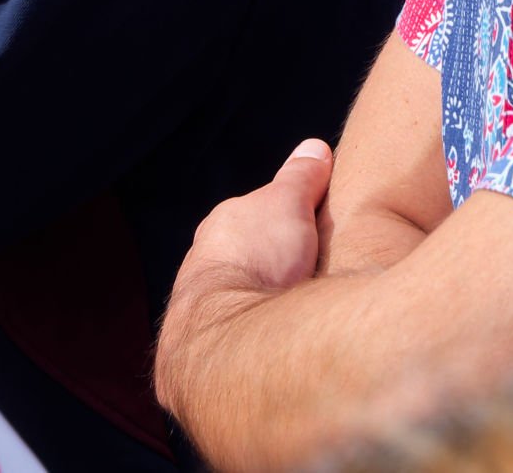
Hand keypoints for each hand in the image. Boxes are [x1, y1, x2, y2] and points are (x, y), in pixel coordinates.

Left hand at [156, 142, 333, 418]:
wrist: (228, 340)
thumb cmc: (258, 261)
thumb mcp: (289, 204)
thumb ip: (300, 177)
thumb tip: (313, 148)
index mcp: (219, 229)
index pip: (252, 219)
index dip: (283, 224)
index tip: (308, 234)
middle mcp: (200, 270)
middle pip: (244, 263)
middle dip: (270, 269)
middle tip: (307, 279)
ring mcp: (198, 317)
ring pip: (236, 304)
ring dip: (261, 308)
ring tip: (296, 320)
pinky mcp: (202, 364)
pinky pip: (234, 343)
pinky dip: (255, 342)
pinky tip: (278, 348)